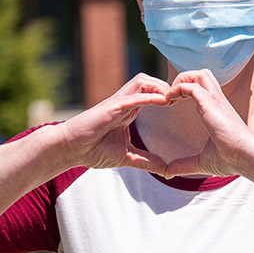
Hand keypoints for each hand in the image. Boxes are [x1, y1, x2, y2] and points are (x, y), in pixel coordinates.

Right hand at [53, 74, 172, 173]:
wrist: (71, 150)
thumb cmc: (93, 150)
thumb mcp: (127, 157)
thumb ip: (146, 161)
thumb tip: (166, 170)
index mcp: (129, 111)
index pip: (152, 93)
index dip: (168, 95)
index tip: (182, 105)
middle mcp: (124, 103)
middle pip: (150, 82)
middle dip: (167, 86)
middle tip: (181, 98)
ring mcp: (117, 103)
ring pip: (142, 81)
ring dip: (159, 87)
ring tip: (172, 99)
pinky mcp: (111, 108)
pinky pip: (132, 97)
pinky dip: (148, 97)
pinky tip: (162, 101)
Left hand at [162, 69, 253, 177]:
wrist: (246, 156)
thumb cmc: (230, 159)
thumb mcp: (202, 161)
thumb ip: (184, 165)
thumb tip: (168, 173)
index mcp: (215, 110)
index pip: (201, 87)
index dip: (184, 90)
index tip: (172, 104)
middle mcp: (216, 101)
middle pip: (201, 74)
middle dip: (183, 79)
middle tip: (172, 98)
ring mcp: (214, 100)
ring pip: (198, 73)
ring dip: (181, 80)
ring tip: (171, 97)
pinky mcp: (210, 103)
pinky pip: (191, 85)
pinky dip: (178, 89)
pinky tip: (171, 101)